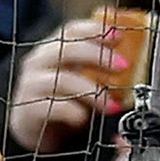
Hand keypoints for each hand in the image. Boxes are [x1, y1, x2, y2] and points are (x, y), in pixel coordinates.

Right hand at [7, 20, 128, 154]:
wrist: (34, 131)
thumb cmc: (62, 101)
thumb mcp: (81, 80)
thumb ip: (98, 68)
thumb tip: (131, 60)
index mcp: (52, 50)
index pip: (71, 30)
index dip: (95, 29)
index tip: (118, 35)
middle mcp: (38, 62)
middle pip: (66, 49)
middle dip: (98, 55)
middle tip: (123, 66)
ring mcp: (30, 85)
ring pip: (63, 80)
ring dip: (93, 91)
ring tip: (112, 105)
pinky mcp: (28, 109)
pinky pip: (52, 106)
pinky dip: (71, 111)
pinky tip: (83, 118)